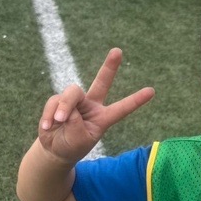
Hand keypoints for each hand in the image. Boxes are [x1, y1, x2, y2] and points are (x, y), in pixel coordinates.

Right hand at [38, 48, 153, 164]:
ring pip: (72, 94)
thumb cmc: (72, 147)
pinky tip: (48, 125)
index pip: (122, 108)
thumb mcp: (79, 140)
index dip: (136, 100)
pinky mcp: (58, 101)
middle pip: (102, 82)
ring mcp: (76, 102)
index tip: (151, 91)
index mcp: (103, 118)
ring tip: (58, 122)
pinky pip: (54, 101)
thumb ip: (76, 122)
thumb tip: (67, 105)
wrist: (54, 150)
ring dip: (64, 108)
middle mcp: (92, 106)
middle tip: (118, 51)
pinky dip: (50, 113)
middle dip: (109, 67)